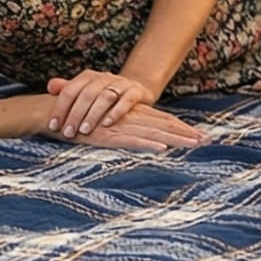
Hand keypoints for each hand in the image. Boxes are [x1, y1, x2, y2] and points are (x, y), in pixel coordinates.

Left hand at [45, 69, 159, 137]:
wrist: (135, 89)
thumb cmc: (103, 95)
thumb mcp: (85, 91)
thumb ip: (67, 89)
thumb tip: (50, 86)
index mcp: (88, 76)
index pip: (70, 90)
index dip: (60, 108)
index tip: (53, 127)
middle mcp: (104, 77)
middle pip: (87, 94)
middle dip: (75, 115)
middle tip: (68, 133)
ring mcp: (121, 83)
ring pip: (105, 97)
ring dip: (93, 114)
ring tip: (85, 131)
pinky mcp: (136, 91)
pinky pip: (126, 100)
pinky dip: (116, 112)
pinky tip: (107, 124)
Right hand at [67, 101, 205, 152]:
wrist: (55, 112)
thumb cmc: (80, 118)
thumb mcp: (103, 122)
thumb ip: (119, 126)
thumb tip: (137, 135)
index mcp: (131, 114)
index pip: (162, 120)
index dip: (180, 127)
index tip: (198, 134)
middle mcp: (130, 119)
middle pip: (164, 126)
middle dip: (185, 134)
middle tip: (206, 140)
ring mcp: (120, 127)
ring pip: (153, 134)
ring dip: (175, 139)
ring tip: (194, 144)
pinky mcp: (108, 136)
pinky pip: (132, 141)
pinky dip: (148, 145)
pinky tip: (162, 148)